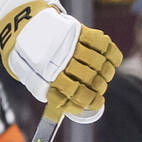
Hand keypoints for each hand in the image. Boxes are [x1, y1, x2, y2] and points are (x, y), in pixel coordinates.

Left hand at [0, 3, 121, 122]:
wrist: (29, 32)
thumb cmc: (38, 64)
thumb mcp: (40, 83)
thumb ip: (57, 97)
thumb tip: (78, 110)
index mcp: (49, 78)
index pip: (74, 92)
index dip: (89, 100)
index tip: (97, 103)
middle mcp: (60, 61)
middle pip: (89, 78)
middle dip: (99, 86)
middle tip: (101, 88)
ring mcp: (70, 45)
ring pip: (97, 61)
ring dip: (106, 72)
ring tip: (106, 76)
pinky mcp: (78, 31)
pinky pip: (102, 42)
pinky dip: (111, 53)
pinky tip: (112, 60)